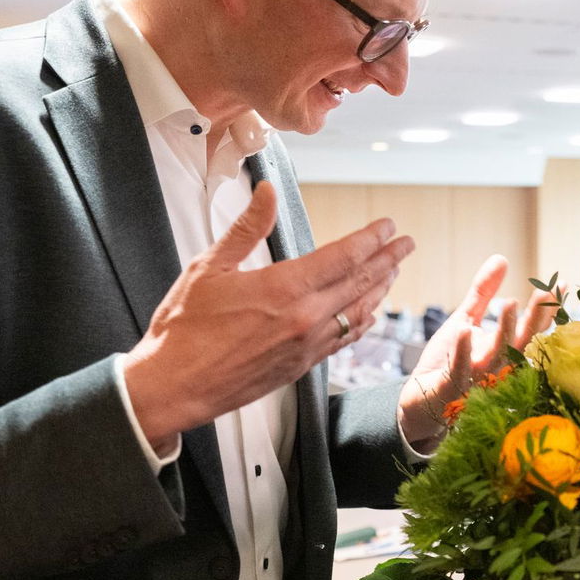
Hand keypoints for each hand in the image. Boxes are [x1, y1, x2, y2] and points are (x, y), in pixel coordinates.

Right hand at [121, 182, 414, 452]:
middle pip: (361, 284)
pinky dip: (361, 322)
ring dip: (380, 290)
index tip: (388, 226)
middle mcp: (305, 319)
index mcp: (284, 289)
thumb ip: (246, 228)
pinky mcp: (301, 368)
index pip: (344, 257)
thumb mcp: (209, 267)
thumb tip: (266, 193)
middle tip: (406, 244)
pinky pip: (343, 341)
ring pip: (358, 314)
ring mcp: (306, 347)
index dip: (371, 239)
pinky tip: (366, 314)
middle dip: (387, 260)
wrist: (173, 387)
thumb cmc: (183, 330)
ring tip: (392, 272)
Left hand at [397, 255, 558, 448]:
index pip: (532, 329)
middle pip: (522, 342)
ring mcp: (476, 381)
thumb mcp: (465, 319)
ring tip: (509, 303)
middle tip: (545, 292)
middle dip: (535, 318)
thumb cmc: (447, 361)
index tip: (561, 284)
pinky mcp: (451, 390)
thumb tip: (502, 258)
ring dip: (504, 331)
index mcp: (504, 351)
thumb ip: (483, 293)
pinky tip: (465, 330)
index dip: (547, 309)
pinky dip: (463, 352)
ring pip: (496, 357)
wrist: (419, 401)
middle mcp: (497, 368)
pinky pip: (459, 371)